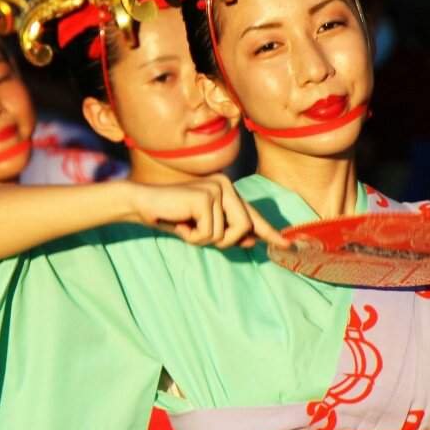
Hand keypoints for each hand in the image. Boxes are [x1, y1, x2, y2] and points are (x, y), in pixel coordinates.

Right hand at [127, 175, 287, 250]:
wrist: (142, 204)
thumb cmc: (172, 216)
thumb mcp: (203, 227)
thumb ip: (227, 231)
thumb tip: (252, 240)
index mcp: (226, 189)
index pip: (251, 214)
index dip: (269, 231)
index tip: (287, 245)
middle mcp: (226, 184)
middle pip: (245, 226)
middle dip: (226, 240)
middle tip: (197, 235)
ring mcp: (217, 189)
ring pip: (228, 233)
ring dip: (205, 239)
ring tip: (186, 226)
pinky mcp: (206, 198)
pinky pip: (211, 233)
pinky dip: (194, 237)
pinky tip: (179, 223)